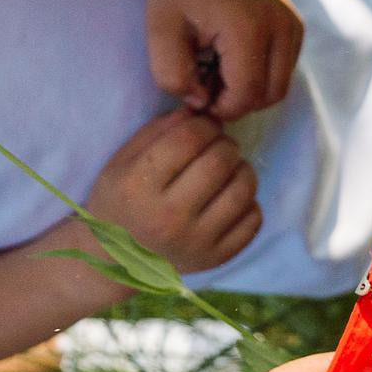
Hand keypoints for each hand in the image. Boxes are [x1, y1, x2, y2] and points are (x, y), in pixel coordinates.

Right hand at [87, 109, 262, 273]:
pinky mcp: (218, 258)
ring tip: (229, 169)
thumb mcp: (122, 163)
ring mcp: (197, 242)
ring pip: (243, 189)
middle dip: (225, 144)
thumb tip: (200, 111)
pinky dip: (249, 202)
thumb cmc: (120, 202)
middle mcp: (169, 217)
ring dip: (242, 169)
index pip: (189, 139)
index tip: (205, 126)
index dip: (204, 124)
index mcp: (139, 187)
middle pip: (220, 161)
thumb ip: (158, 132)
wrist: (117, 260)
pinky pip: (254, 219)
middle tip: (219, 147)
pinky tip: (230, 198)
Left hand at [146, 0, 304, 119]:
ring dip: (250, 90)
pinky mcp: (296, 25)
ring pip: (280, 86)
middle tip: (207, 84)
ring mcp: (294, 24)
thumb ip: (172, 76)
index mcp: (248, 27)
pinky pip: (284, 69)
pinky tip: (234, 59)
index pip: (247, 94)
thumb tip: (202, 101)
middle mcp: (281, 26)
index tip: (196, 94)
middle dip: (238, 101)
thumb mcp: (159, 33)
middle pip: (270, 95)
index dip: (221, 107)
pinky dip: (261, 75)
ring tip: (219, 70)